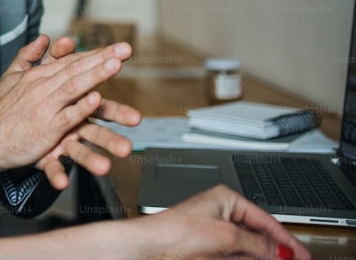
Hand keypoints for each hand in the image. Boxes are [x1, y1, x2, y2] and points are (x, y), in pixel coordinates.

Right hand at [0, 35, 134, 177]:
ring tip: (115, 66)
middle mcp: (42, 88)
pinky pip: (66, 116)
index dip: (96, 54)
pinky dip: (81, 107)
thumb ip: (28, 56)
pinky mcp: (46, 129)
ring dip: (96, 75)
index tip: (118, 48)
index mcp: (37, 76)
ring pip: (74, 87)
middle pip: (76, 69)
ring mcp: (44, 107)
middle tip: (124, 49)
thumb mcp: (10, 77)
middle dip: (102, 58)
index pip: (71, 61)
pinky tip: (96, 99)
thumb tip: (43, 38)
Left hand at [138, 185, 309, 259]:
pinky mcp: (211, 247)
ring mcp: (217, 230)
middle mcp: (223, 212)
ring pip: (251, 246)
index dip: (286, 238)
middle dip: (276, 249)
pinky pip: (238, 254)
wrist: (151, 245)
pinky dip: (250, 258)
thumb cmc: (176, 229)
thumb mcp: (226, 236)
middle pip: (260, 233)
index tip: (301, 254)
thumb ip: (257, 244)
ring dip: (264, 256)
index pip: (265, 219)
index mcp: (227, 199)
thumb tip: (281, 251)